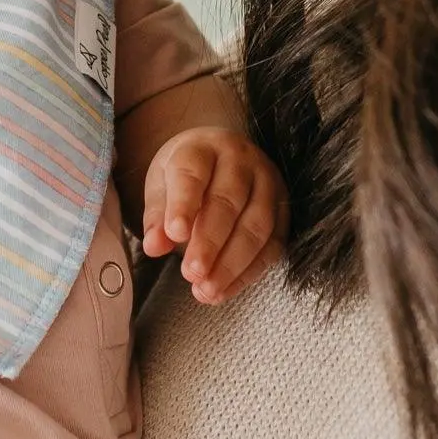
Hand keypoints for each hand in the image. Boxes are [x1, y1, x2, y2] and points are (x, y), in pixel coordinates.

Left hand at [140, 125, 288, 302]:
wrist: (220, 158)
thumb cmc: (187, 176)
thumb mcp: (162, 186)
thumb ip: (157, 216)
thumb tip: (154, 247)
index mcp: (203, 148)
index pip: (193, 174)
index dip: (184, 205)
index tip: (175, 234)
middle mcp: (241, 159)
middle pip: (229, 201)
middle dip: (210, 242)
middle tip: (191, 273)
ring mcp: (268, 182)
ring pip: (256, 225)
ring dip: (232, 263)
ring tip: (206, 290)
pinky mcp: (283, 210)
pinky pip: (272, 245)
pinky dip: (249, 272)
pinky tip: (225, 290)